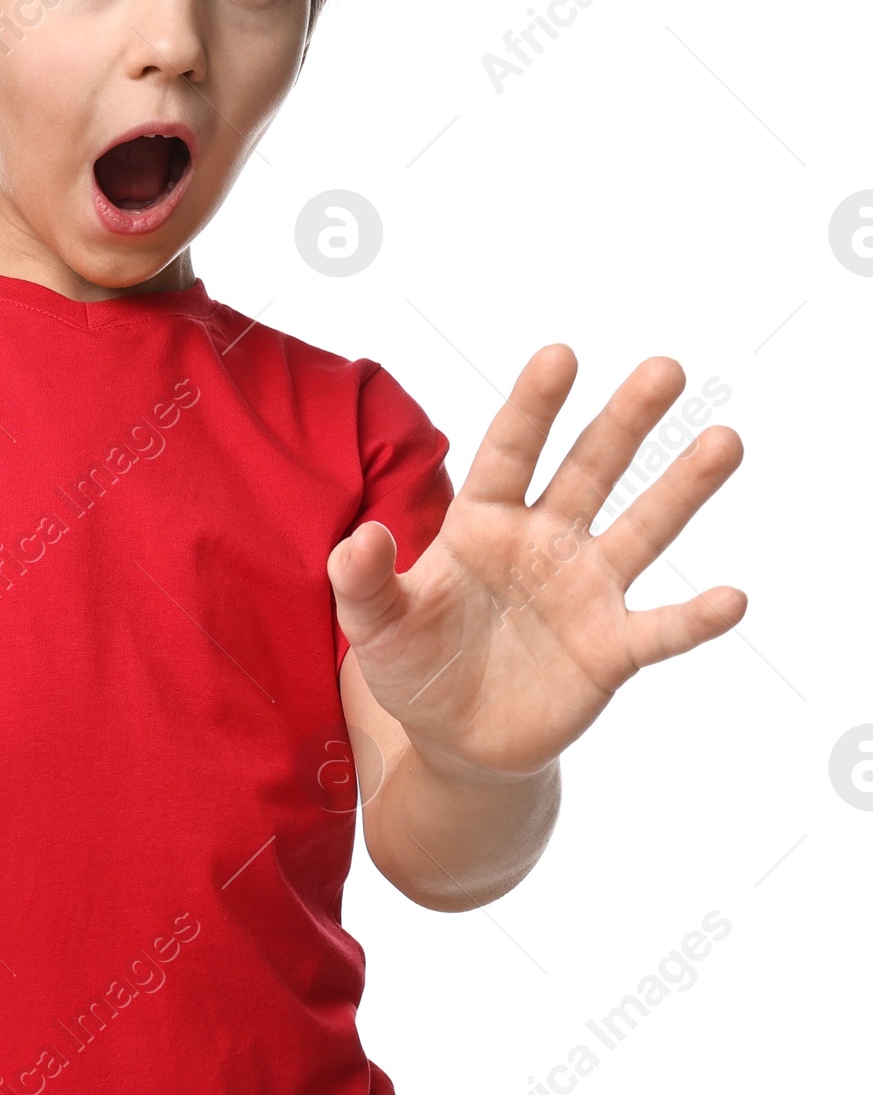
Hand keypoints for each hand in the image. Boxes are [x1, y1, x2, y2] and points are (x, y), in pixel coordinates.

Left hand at [328, 346, 743, 784]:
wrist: (454, 739)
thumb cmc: (415, 665)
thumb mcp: (376, 626)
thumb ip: (364, 581)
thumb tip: (361, 539)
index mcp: (484, 523)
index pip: (510, 453)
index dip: (534, 407)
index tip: (560, 354)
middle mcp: (545, 542)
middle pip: (590, 470)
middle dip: (624, 421)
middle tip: (664, 368)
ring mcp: (585, 592)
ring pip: (642, 530)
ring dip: (682, 488)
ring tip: (725, 442)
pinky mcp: (611, 649)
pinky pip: (659, 628)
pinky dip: (695, 618)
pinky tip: (733, 598)